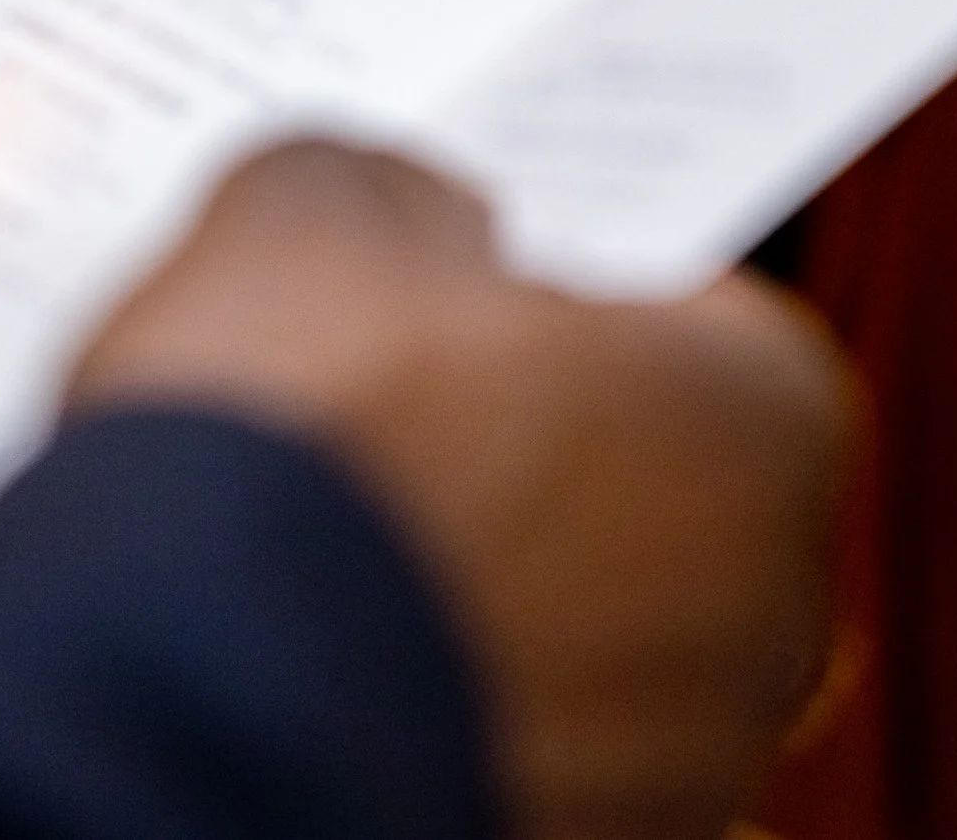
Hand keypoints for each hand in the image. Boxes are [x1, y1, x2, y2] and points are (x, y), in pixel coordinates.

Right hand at [70, 141, 854, 839]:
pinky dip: (426, 700)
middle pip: (638, 482)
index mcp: (769, 411)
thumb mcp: (307, 214)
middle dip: (521, 447)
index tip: (455, 289)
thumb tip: (397, 218)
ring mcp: (683, 765)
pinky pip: (504, 736)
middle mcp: (773, 608)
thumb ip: (385, 191)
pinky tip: (297, 655)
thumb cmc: (296, 437)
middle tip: (370, 405)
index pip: (683, 312)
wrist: (184, 700)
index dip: (551, 293)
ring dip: (471, 590)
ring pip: (573, 632)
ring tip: (308, 540)